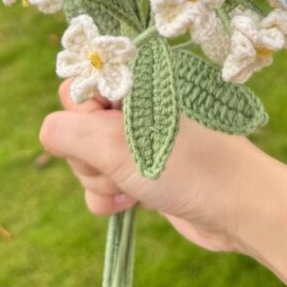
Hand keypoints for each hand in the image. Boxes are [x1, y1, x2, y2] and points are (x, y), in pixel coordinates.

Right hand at [40, 80, 267, 252]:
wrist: (238, 208)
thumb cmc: (186, 166)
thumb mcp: (118, 146)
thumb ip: (70, 132)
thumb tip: (48, 131)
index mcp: (137, 78)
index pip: (77, 84)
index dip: (81, 114)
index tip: (104, 131)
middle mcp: (136, 103)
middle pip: (76, 124)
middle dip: (89, 155)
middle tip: (121, 163)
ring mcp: (139, 138)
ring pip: (87, 158)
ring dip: (101, 180)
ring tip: (134, 186)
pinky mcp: (143, 170)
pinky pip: (102, 182)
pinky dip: (110, 197)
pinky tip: (133, 204)